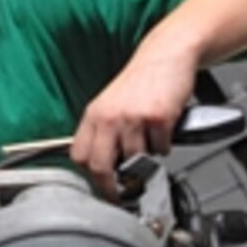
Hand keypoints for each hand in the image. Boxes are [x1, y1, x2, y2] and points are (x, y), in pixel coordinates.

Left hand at [70, 39, 198, 198]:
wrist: (166, 54)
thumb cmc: (140, 81)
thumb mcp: (110, 105)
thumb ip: (102, 133)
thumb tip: (101, 169)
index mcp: (93, 115)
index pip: (80, 156)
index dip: (91, 177)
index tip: (101, 188)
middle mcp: (109, 116)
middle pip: (100, 166)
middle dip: (112, 186)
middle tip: (123, 192)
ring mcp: (132, 117)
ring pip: (135, 160)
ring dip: (146, 159)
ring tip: (149, 142)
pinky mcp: (157, 117)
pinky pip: (161, 148)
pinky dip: (164, 146)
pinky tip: (164, 131)